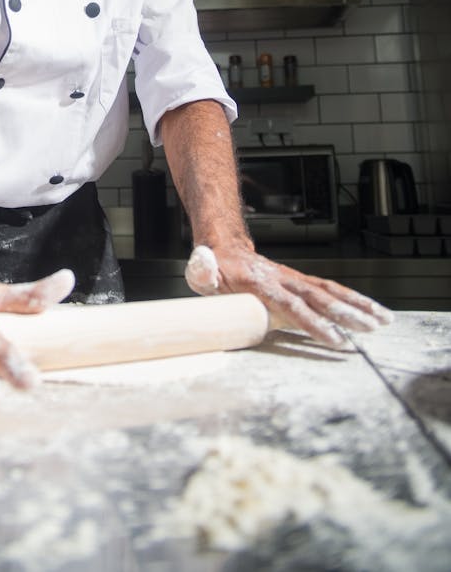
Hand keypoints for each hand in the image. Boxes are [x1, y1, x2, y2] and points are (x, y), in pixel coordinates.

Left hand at [184, 243, 392, 348]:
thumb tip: (203, 269)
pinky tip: (372, 313)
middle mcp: (284, 279)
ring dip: (358, 306)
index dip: (313, 322)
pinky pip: (331, 291)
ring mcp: (295, 280)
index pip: (291, 305)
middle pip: (319, 298)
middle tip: (370, 330)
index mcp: (261, 283)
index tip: (334, 338)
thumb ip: (203, 273)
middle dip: (346, 315)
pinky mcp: (302, 283)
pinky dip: (354, 301)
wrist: (226, 247)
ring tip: (383, 321)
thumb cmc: (214, 268)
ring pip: (331, 292)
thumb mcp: (202, 271)